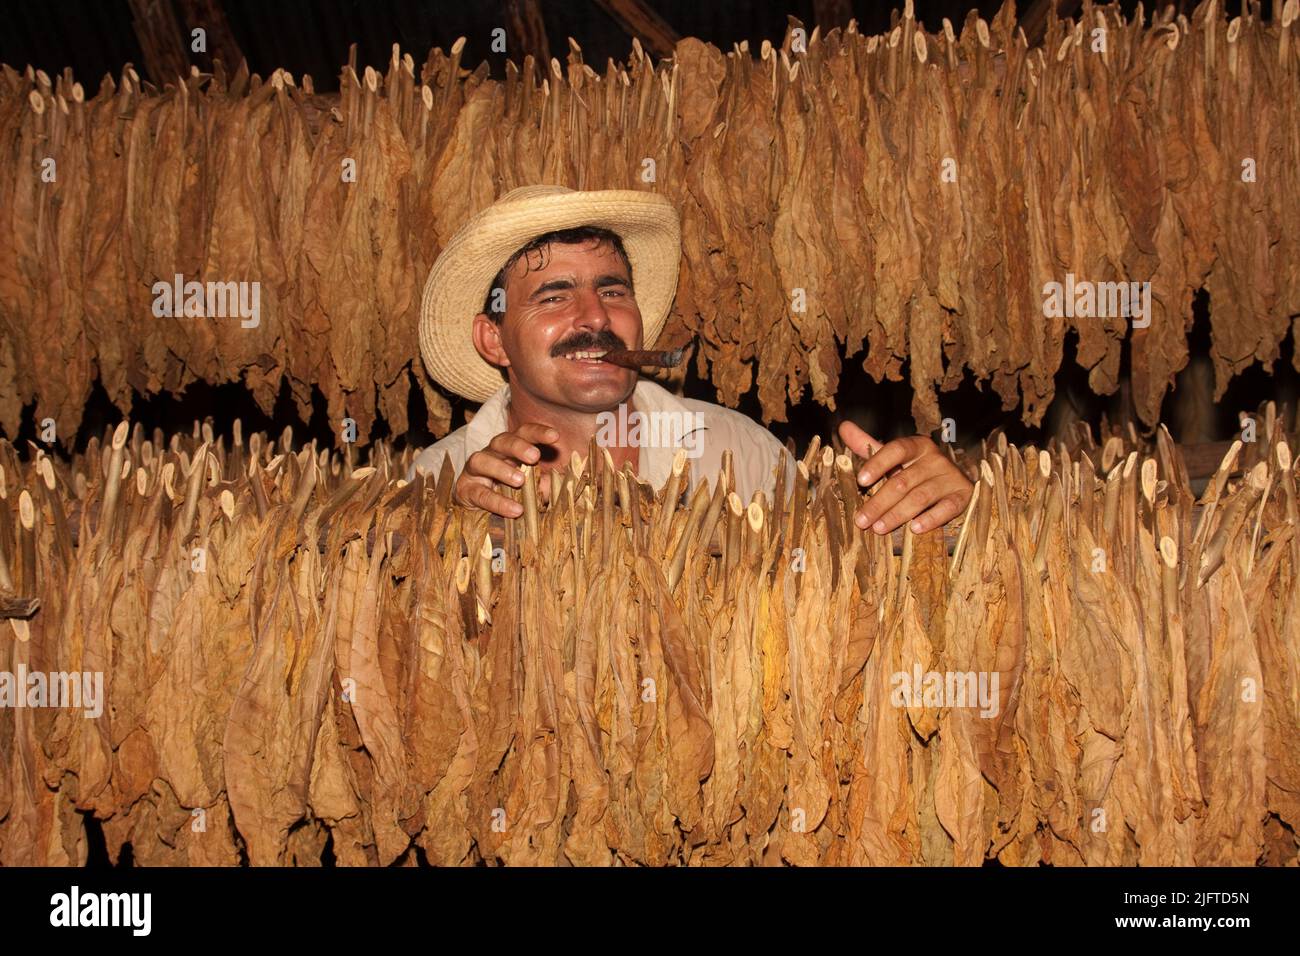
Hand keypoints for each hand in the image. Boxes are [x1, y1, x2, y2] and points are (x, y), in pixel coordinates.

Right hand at [453, 423, 558, 517]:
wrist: (478, 515)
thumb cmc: (511, 495)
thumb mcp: (532, 488)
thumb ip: (543, 484)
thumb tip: (552, 484)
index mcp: (511, 450)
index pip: (524, 434)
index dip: (538, 432)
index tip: (555, 436)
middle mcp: (491, 454)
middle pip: (502, 441)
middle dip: (518, 446)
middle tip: (534, 456)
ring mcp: (475, 471)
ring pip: (482, 460)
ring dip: (501, 469)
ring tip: (520, 481)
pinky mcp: (465, 490)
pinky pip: (480, 493)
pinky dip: (497, 502)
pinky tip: (514, 509)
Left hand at [837, 421, 973, 534]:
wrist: (956, 479)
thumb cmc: (916, 468)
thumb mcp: (894, 456)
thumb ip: (868, 445)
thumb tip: (843, 427)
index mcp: (917, 446)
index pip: (896, 450)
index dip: (878, 464)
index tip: (861, 481)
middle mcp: (935, 459)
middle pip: (902, 481)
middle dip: (879, 502)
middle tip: (861, 521)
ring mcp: (950, 477)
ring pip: (920, 497)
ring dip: (898, 514)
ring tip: (879, 528)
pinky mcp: (962, 496)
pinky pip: (947, 508)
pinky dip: (931, 518)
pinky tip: (915, 528)